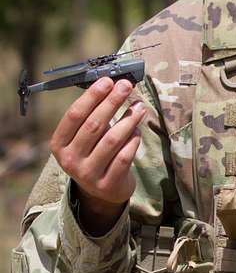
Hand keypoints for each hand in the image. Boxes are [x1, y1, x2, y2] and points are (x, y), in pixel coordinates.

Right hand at [49, 76, 145, 232]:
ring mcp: (88, 174)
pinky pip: (124, 156)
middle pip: (94, 125)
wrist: (102, 191)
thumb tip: (113, 86)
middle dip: (112, 102)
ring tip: (139, 106)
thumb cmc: (94, 153)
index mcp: (59, 144)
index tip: (107, 81)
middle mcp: (70, 160)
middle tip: (126, 86)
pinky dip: (133, 140)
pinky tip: (138, 129)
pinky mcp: (107, 184)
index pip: (74, 115)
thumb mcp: (84, 137)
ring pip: (112, 140)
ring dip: (128, 120)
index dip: (92, 96)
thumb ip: (93, 115)